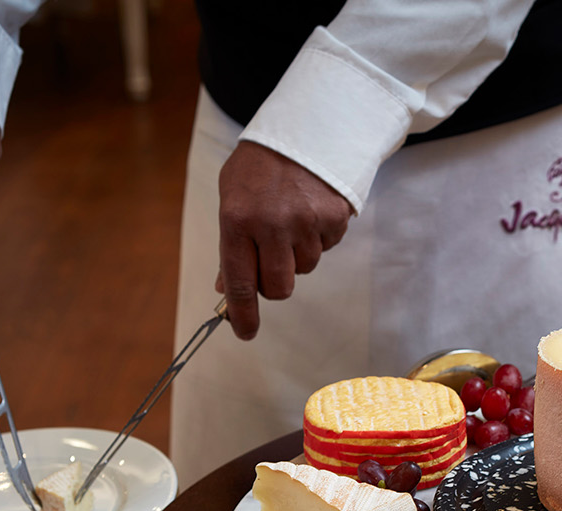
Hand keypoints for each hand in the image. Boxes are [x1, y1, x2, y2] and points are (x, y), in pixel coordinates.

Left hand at [216, 142, 351, 339]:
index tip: (245, 332)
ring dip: (298, 254)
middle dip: (276, 283)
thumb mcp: (232, 197)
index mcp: (237, 220)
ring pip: (306, 268)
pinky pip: (327, 246)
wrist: (306, 127)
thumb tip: (227, 287)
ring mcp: (306, 222)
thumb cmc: (261, 165)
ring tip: (292, 219)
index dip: (243, 314)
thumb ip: (230, 244)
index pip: (240, 282)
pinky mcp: (334, 218)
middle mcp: (271, 225)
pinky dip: (319, 236)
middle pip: (279, 287)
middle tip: (272, 261)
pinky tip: (311, 209)